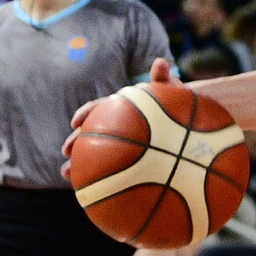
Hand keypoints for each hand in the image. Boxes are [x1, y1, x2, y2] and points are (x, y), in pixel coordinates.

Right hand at [61, 58, 179, 179]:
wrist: (189, 128)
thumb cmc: (181, 110)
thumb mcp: (175, 95)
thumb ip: (164, 81)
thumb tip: (160, 62)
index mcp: (124, 108)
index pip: (101, 108)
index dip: (87, 113)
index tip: (76, 121)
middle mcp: (118, 124)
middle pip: (91, 132)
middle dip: (75, 140)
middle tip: (66, 151)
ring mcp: (122, 143)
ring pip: (96, 153)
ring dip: (79, 163)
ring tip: (67, 175)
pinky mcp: (129, 160)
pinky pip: (113, 170)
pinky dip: (104, 180)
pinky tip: (95, 194)